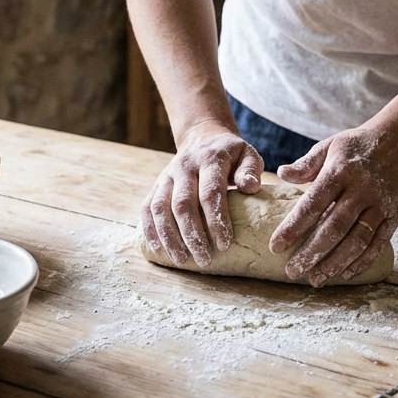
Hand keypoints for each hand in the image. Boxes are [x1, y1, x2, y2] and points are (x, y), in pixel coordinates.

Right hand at [141, 119, 263, 266]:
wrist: (202, 136)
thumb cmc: (230, 154)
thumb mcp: (247, 155)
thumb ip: (251, 170)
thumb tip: (250, 187)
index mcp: (209, 159)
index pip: (210, 193)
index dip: (216, 220)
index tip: (224, 244)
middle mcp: (184, 166)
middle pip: (183, 204)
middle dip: (192, 235)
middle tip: (204, 259)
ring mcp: (167, 175)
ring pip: (161, 208)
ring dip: (169, 236)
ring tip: (182, 260)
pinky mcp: (156, 184)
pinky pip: (147, 208)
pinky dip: (150, 229)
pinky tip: (158, 248)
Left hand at [270, 126, 397, 286]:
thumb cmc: (356, 146)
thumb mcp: (329, 146)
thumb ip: (306, 164)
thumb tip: (281, 174)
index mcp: (340, 171)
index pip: (313, 204)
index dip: (294, 227)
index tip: (276, 247)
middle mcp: (362, 190)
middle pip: (334, 227)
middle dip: (312, 252)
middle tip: (292, 271)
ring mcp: (380, 205)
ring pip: (357, 240)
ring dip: (335, 263)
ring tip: (316, 279)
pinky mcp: (394, 216)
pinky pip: (378, 244)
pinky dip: (361, 262)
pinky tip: (344, 275)